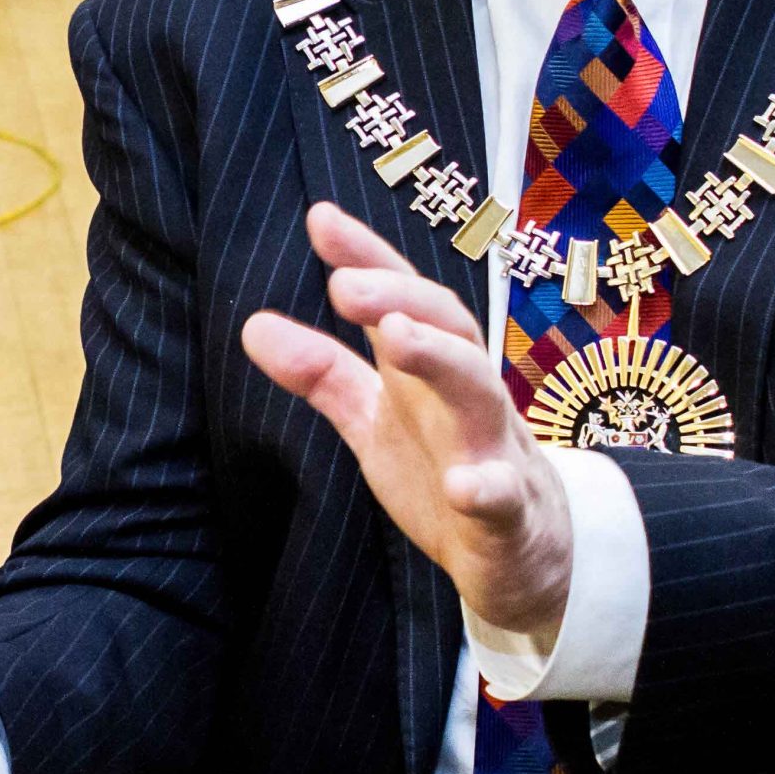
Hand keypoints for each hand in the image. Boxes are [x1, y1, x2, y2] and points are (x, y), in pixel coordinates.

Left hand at [240, 203, 574, 639]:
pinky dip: (486, 489)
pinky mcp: (508, 515)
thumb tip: (252, 324)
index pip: (403, 301)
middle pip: (448, 329)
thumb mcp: (374, 418)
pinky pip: (503, 498)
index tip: (321, 220)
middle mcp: (466, 396)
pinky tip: (462, 486)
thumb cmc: (444, 465)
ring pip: (481, 392)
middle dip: (401, 298)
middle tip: (344, 284)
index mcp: (429, 370)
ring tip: (396, 336)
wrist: (521, 554)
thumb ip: (321, 373)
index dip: (368, 258)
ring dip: (440, 359)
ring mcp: (494, 451)